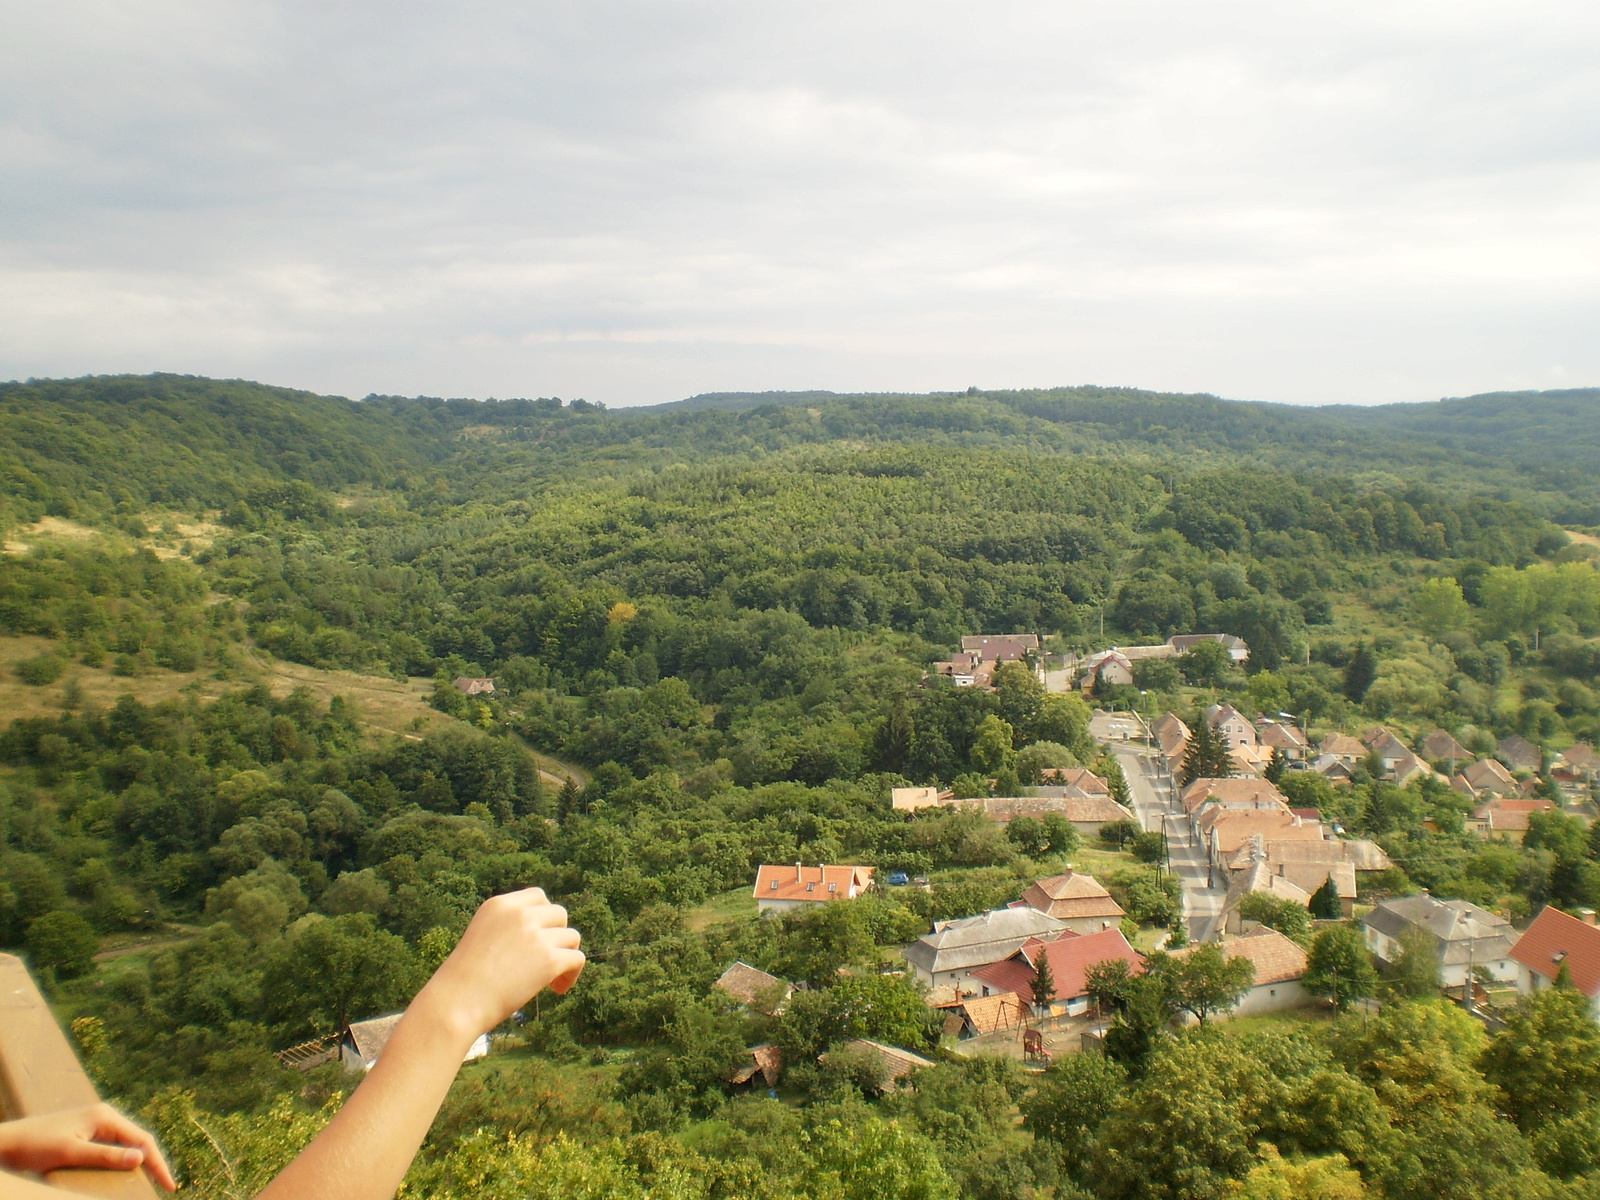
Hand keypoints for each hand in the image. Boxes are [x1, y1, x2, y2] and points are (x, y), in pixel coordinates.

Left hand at [0, 1104, 176, 1191]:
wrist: (7, 1142)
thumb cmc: (35, 1146)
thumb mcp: (71, 1153)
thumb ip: (106, 1156)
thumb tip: (141, 1158)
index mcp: (105, 1116)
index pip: (142, 1140)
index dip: (158, 1163)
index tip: (169, 1185)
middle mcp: (103, 1116)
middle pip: (137, 1140)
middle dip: (152, 1162)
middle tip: (164, 1185)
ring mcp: (94, 1124)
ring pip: (125, 1144)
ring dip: (137, 1161)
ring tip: (149, 1180)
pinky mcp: (84, 1133)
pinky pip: (112, 1147)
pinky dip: (122, 1160)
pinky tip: (123, 1171)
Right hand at [412, 888, 583, 1043]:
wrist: (457, 1002)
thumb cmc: (464, 981)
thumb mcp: (482, 938)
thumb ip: (509, 929)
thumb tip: (545, 936)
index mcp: (499, 905)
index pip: (538, 897)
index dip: (543, 918)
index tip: (537, 939)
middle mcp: (520, 914)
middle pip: (559, 914)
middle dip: (556, 936)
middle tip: (544, 961)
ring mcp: (536, 935)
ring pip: (571, 937)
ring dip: (565, 956)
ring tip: (552, 979)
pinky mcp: (549, 959)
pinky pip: (577, 959)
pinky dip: (572, 974)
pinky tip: (558, 989)